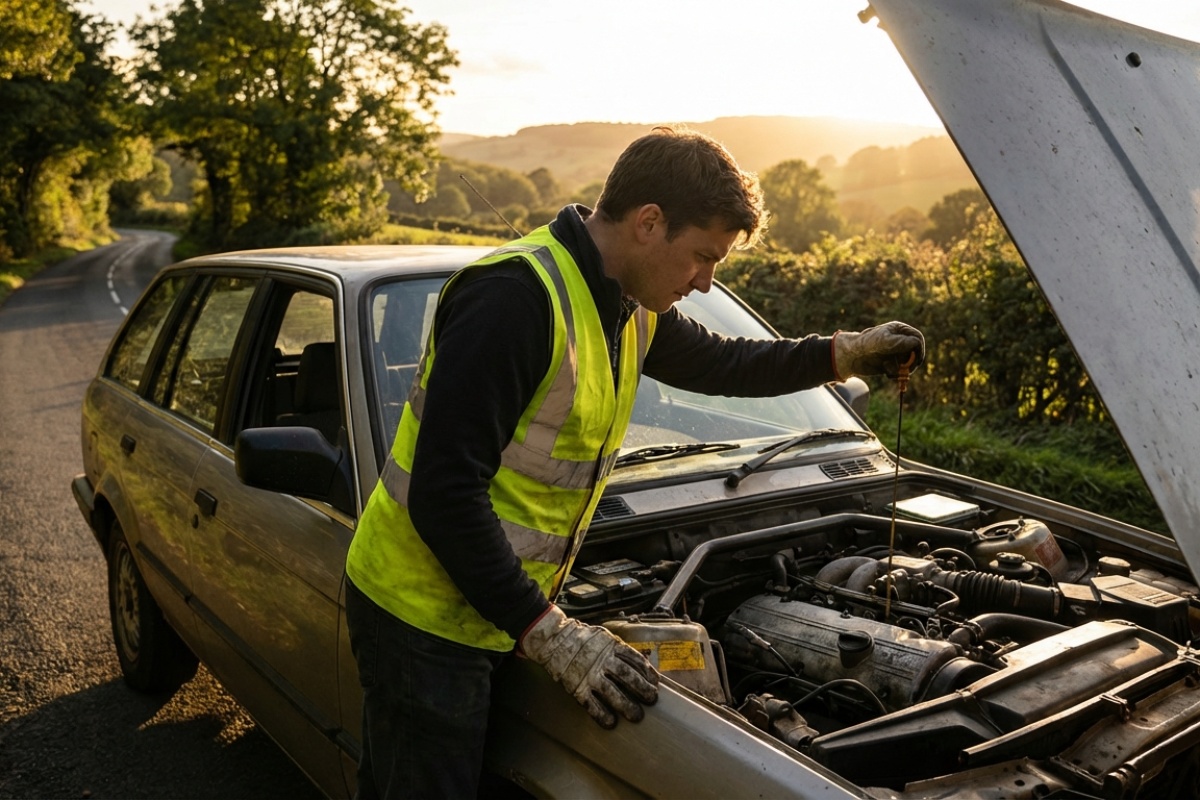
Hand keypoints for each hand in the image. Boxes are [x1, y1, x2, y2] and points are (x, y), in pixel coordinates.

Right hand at [519, 605, 658, 727]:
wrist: (556, 640)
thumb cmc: (584, 640)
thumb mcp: (606, 638)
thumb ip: (621, 650)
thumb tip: (642, 664)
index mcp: (612, 646)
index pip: (636, 661)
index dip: (648, 673)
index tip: (655, 682)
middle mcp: (603, 661)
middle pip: (628, 677)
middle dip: (642, 690)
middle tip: (651, 699)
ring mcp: (590, 675)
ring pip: (612, 693)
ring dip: (626, 706)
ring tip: (636, 715)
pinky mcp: (577, 688)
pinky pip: (592, 704)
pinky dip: (602, 714)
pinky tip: (611, 722)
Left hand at [833, 321, 924, 379]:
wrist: (850, 356)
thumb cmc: (866, 344)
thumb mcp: (884, 341)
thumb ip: (900, 342)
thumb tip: (916, 342)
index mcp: (899, 330)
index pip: (917, 338)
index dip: (919, 349)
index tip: (917, 360)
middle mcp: (899, 341)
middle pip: (916, 352)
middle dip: (912, 362)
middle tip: (907, 370)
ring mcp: (896, 353)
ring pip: (909, 364)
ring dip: (903, 370)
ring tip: (891, 371)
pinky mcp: (891, 365)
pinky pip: (900, 372)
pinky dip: (896, 374)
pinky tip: (887, 373)